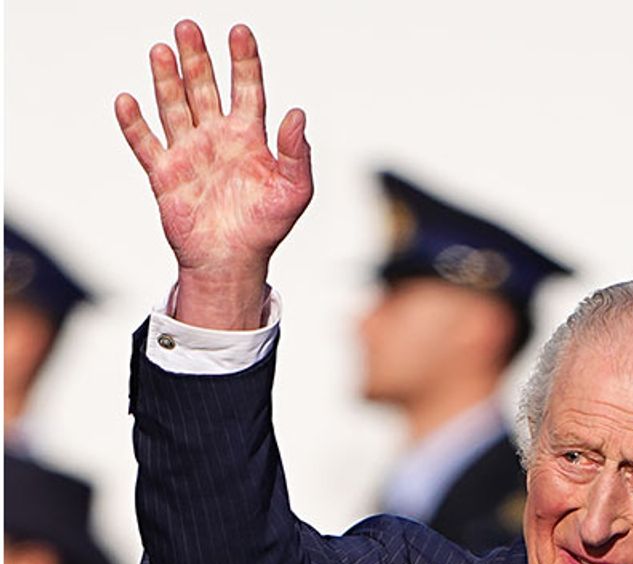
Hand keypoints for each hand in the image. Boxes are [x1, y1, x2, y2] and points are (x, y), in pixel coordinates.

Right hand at [114, 21, 311, 328]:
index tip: (239, 31)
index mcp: (250, 138)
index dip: (244, 61)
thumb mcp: (295, 191)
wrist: (232, 262)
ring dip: (167, 79)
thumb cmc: (267, 227)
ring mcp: (188, 153)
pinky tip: (128, 99)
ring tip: (162, 49)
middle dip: (198, 58)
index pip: (247, 89)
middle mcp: (217, 138)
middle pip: (205, 88)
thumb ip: (298, 153)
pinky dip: (135, 123)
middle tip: (188, 27)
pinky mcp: (164, 173)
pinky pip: (145, 143)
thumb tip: (298, 114)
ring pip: (175, 106)